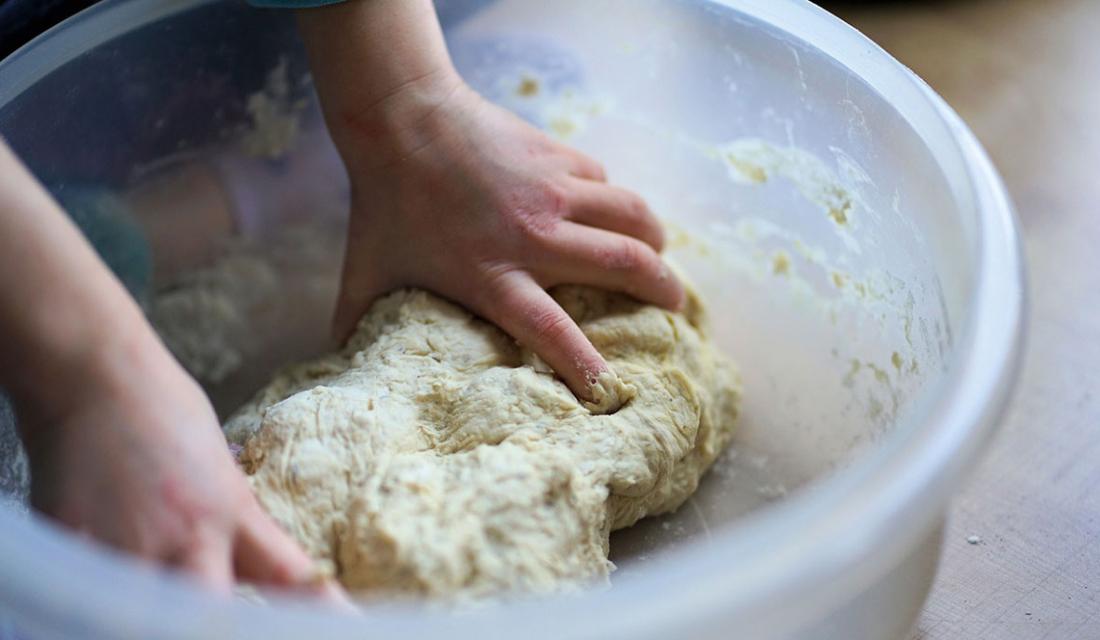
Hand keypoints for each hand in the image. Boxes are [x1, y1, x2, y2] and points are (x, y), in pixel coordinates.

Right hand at [19, 324, 337, 596]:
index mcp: (231, 512)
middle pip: (211, 616)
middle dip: (219, 625)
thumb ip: (234, 525)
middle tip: (223, 621)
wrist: (92, 375)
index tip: (347, 624)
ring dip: (157, 615)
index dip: (321, 611)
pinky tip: (105, 588)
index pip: (289, 577)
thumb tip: (254, 567)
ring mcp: (124, 547)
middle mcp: (186, 537)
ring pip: (148, 617)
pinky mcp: (70, 547)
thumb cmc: (162, 410)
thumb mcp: (219, 471)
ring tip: (159, 597)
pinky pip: (92, 594)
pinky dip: (100, 600)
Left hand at [297, 1, 683, 401]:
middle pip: (623, 264)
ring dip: (655, 240)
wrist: (402, 121)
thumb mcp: (367, 275)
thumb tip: (337, 369)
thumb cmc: (384, 206)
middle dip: (661, 290)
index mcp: (492, 274)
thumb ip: (358, 326)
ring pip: (633, 215)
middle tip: (675, 307)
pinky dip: (616, 202)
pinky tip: (606, 211)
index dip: (586, 364)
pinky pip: (607, 183)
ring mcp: (554, 192)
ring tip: (660, 256)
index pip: (552, 330)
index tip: (612, 390)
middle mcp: (534, 235)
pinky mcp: (559, 157)